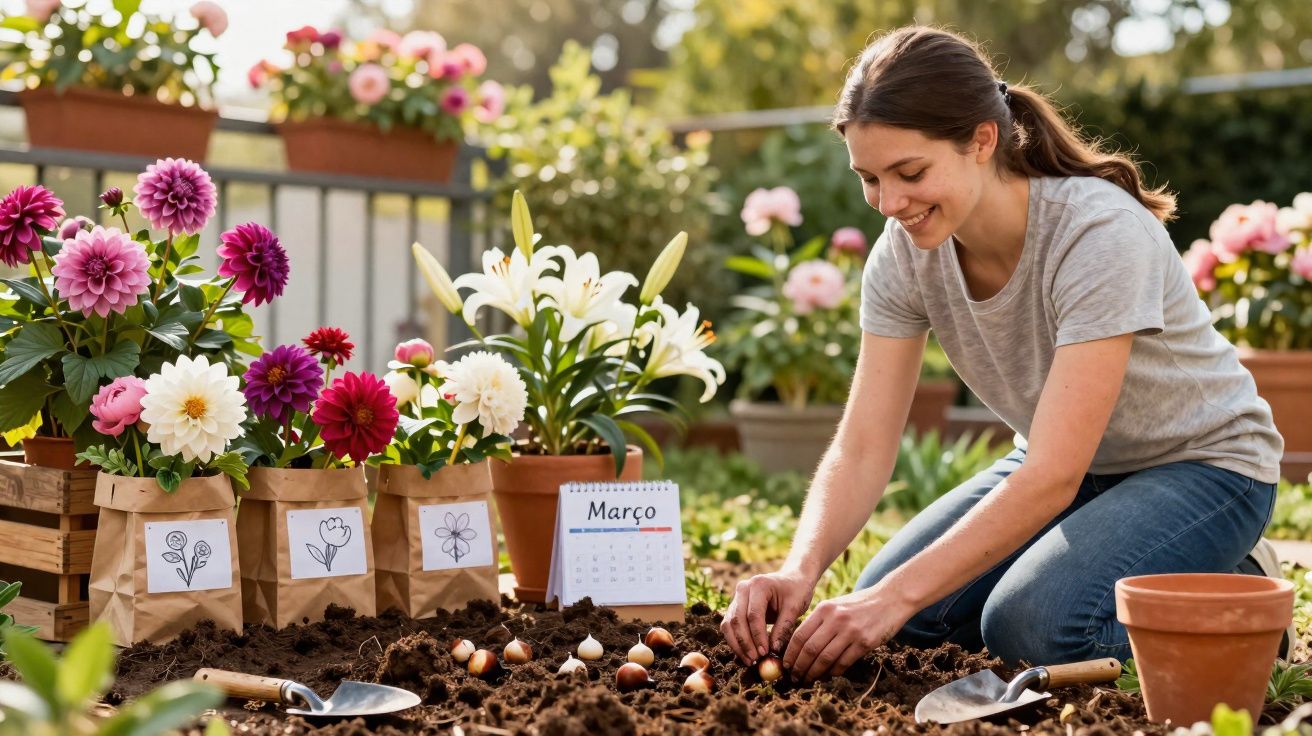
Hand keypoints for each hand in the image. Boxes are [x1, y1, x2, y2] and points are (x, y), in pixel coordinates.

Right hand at [721, 568, 815, 663]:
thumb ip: (783, 627)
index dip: (758, 636)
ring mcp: (737, 597)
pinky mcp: (735, 607)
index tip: (764, 653)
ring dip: (737, 644)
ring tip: (749, 661)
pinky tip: (745, 654)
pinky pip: (729, 626)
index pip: (754, 614)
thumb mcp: (795, 607)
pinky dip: (735, 641)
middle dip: (745, 643)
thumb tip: (773, 651)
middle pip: (737, 620)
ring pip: (729, 624)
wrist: (792, 579)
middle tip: (755, 660)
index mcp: (759, 585)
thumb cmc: (796, 592)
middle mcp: (743, 589)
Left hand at [781, 585, 912, 682]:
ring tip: (808, 679)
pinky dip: (833, 671)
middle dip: (799, 667)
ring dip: (814, 673)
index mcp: (824, 609)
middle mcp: (835, 619)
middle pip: (810, 649)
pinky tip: (828, 675)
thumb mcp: (835, 606)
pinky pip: (843, 662)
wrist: (890, 599)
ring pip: (825, 658)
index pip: (800, 635)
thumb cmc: (859, 605)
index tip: (785, 665)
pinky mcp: (865, 642)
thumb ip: (819, 622)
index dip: (790, 653)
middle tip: (794, 677)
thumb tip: (799, 647)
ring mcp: (851, 631)